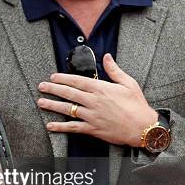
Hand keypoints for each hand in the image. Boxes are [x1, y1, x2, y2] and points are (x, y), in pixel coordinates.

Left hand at [37, 54, 157, 146]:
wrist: (143, 128)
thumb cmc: (137, 105)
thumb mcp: (128, 83)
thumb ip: (114, 70)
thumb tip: (107, 56)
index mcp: (101, 89)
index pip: (77, 81)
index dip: (63, 78)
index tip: (52, 77)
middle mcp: (94, 101)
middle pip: (68, 93)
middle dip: (53, 89)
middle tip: (41, 87)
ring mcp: (92, 116)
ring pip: (67, 109)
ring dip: (52, 106)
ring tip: (40, 102)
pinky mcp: (92, 129)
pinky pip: (73, 127)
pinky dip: (60, 127)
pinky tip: (50, 126)